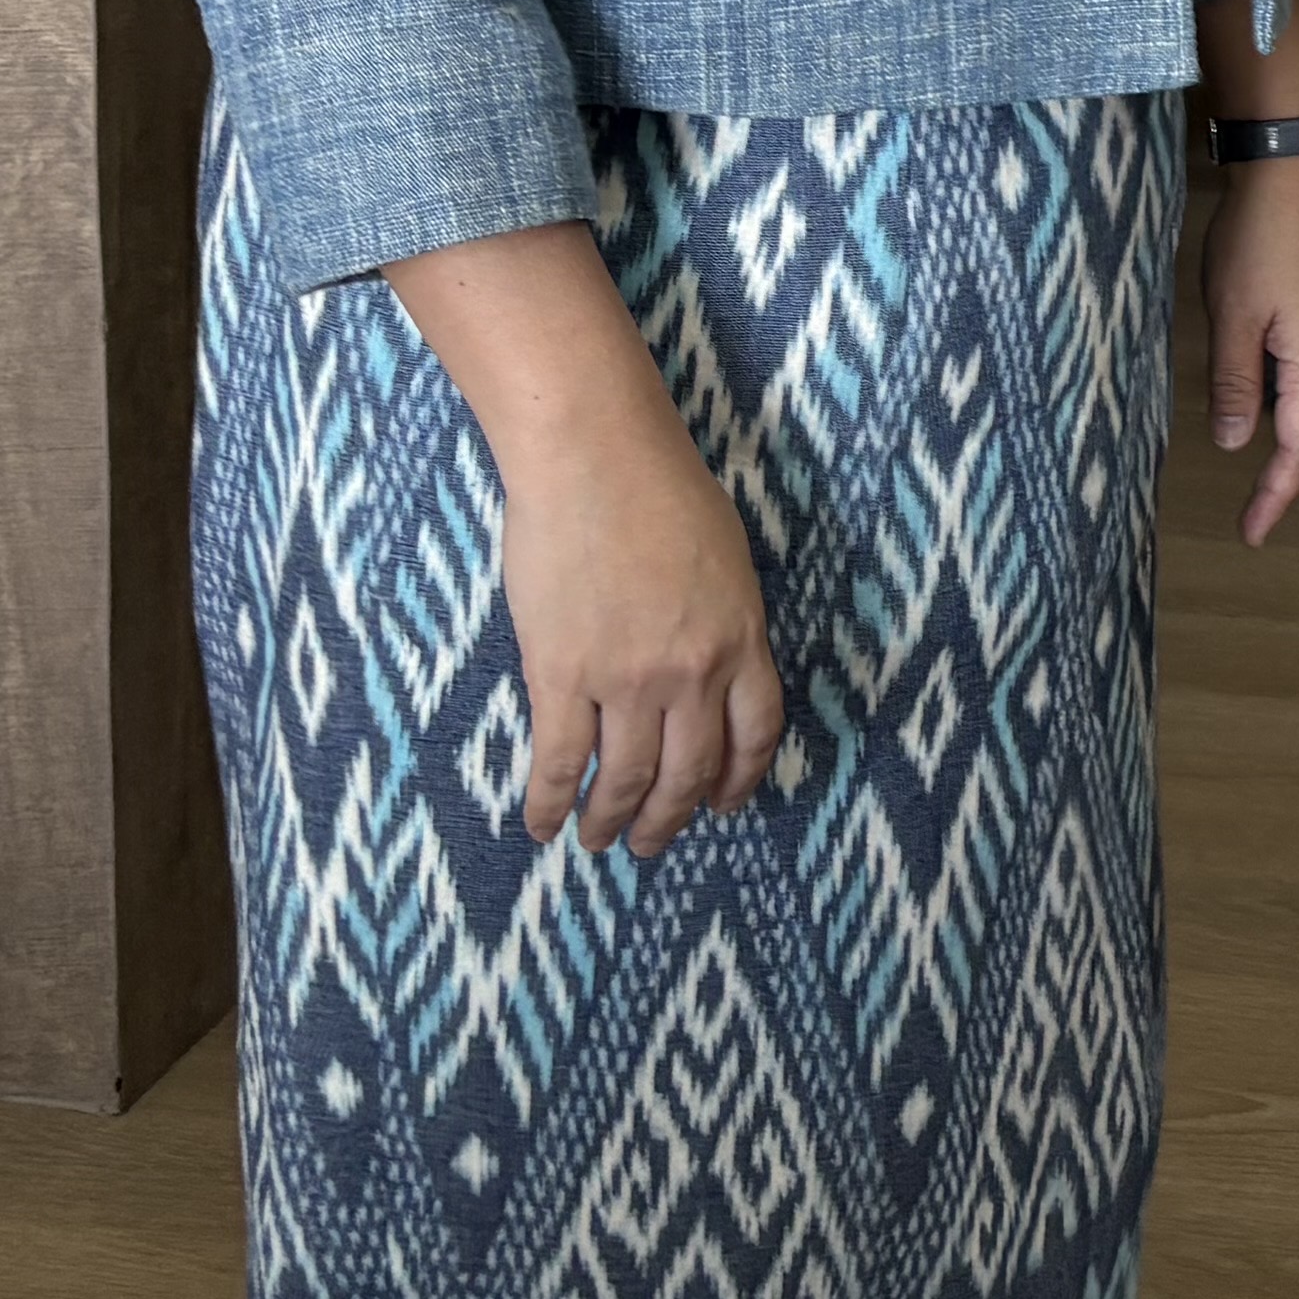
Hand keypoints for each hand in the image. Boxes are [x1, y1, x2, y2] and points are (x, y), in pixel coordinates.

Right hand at [493, 390, 787, 858]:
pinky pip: (559, 761)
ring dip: (610, 821)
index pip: (755, 734)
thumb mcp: (726, 557)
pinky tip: (542, 823)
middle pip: (688, 772)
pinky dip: (550, 801)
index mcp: (741, 637)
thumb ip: (723, 619)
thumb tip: (711, 665)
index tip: (722, 806)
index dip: (738, 780)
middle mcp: (693, 672)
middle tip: (653, 843)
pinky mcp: (562, 676)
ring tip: (598, 840)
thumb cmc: (660, 485)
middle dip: (670, 819)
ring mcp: (627, 680)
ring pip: (624, 780)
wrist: (594, 455)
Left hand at [1202, 161, 1298, 543]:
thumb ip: (1235, 384)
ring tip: (1251, 454)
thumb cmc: (1258, 239)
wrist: (1295, 164)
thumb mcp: (1233, 316)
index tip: (1252, 534)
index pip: (1297, 449)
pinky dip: (1286, 388)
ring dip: (1283, 424)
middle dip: (1282, 467)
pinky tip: (1260, 385)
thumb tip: (1238, 445)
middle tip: (1250, 510)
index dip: (1274, 495)